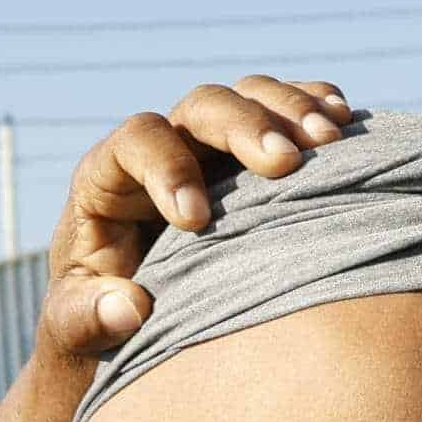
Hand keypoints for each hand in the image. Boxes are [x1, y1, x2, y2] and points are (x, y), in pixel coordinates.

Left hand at [41, 78, 356, 363]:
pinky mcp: (252, 156)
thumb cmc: (94, 316)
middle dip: (245, 126)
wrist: (130, 316)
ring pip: (250, 96)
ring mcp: (213, 146)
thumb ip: (87, 316)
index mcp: (108, 177)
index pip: (136, 141)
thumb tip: (127, 307)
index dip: (166, 169)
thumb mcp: (76, 324)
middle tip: (286, 163)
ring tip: (331, 140)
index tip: (196, 221)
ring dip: (292, 110)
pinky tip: (346, 122)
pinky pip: (285, 112)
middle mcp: (164, 148)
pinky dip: (315, 108)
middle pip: (204, 106)